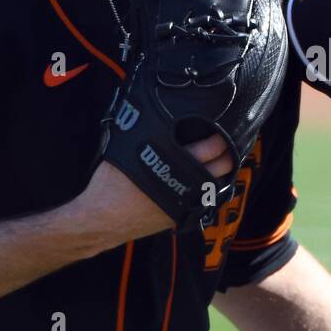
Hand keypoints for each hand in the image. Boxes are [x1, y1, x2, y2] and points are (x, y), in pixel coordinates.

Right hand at [69, 135, 234, 251]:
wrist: (101, 219)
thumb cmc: (109, 182)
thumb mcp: (125, 148)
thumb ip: (146, 132)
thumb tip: (150, 111)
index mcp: (174, 163)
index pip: (211, 148)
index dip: (220, 138)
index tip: (223, 129)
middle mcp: (186, 184)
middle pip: (221, 167)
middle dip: (228, 154)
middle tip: (229, 144)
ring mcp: (186, 204)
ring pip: (217, 186)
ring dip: (221, 174)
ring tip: (222, 161)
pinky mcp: (181, 217)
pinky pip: (204, 201)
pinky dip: (208, 190)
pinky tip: (207, 182)